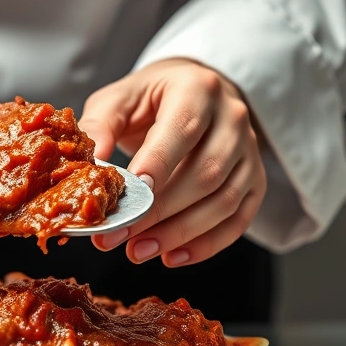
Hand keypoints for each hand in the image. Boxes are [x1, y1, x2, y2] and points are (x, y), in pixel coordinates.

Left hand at [80, 59, 266, 266]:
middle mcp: (232, 118)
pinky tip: (172, 256)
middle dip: (158, 211)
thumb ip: (101, 125)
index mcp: (198, 89)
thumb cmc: (152, 99)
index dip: (158, 164)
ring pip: (223, 200)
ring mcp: (249, 151)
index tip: (130, 194)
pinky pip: (238, 220)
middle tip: (118, 233)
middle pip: (205, 173)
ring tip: (137, 251)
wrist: (194, 93)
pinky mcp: (254, 180)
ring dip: (179, 233)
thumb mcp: (120, 99)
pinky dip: (206, 244)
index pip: (183, 130)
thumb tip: (91, 165)